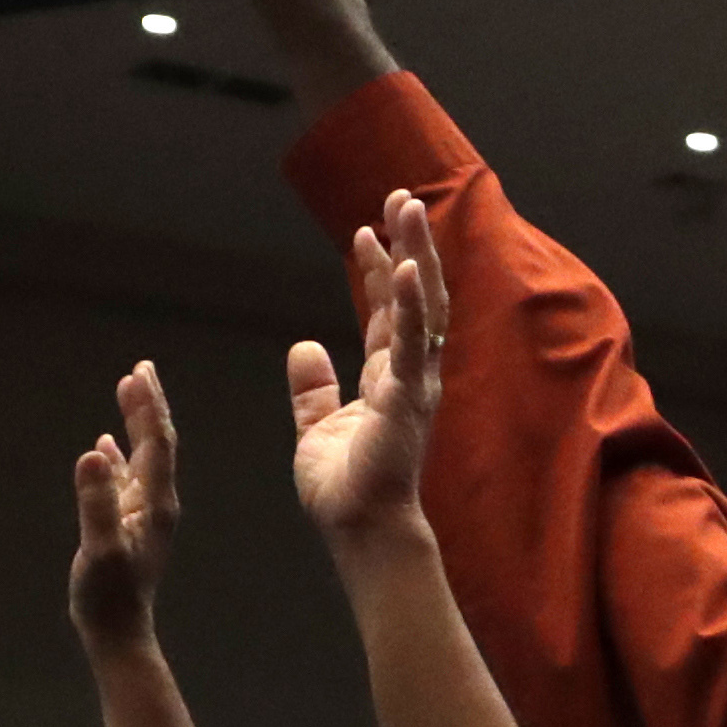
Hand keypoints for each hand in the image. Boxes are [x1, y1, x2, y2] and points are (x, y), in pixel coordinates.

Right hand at [66, 362, 182, 656]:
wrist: (117, 627)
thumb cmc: (108, 593)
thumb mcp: (101, 546)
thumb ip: (97, 501)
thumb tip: (95, 453)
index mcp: (156, 502)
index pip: (156, 444)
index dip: (148, 407)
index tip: (139, 372)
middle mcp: (157, 501)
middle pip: (156, 443)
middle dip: (147, 406)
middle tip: (140, 369)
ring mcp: (144, 511)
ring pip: (142, 457)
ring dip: (135, 424)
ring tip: (129, 393)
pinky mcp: (129, 523)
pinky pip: (125, 479)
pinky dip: (118, 456)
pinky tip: (106, 446)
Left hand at [290, 193, 449, 547]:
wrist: (359, 527)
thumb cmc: (345, 488)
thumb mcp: (318, 427)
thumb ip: (314, 388)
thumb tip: (303, 346)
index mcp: (390, 380)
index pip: (390, 312)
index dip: (381, 270)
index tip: (367, 230)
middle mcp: (411, 373)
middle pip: (417, 296)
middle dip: (411, 246)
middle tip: (403, 199)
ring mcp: (415, 382)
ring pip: (424, 306)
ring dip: (417, 255)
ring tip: (407, 210)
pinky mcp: (408, 397)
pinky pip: (413, 342)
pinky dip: (413, 303)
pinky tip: (407, 266)